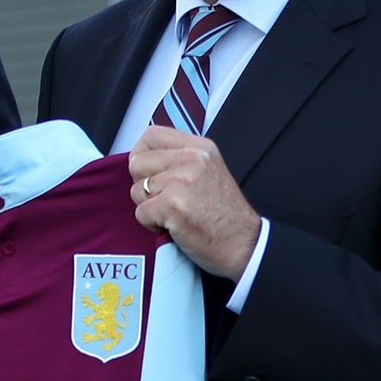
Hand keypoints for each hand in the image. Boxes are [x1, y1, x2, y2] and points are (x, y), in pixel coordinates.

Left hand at [128, 126, 260, 279]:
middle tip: (164, 199)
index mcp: (200, 148)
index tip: (148, 172)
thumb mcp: (210, 171)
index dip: (141, 154)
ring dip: (149, 207)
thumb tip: (145, 159)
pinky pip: (140, 213)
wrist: (243, 244)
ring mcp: (181, 181)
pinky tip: (174, 226)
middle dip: (143, 185)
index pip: (152, 136)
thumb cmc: (227, 216)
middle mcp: (192, 159)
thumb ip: (181, 160)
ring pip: (137, 190)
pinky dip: (152, 225)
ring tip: (174, 214)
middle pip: (137, 163)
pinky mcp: (172, 206)